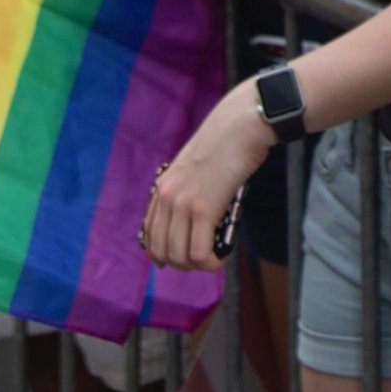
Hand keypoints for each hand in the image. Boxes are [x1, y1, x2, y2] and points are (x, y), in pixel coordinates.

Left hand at [140, 77, 275, 273]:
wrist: (242, 125)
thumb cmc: (228, 143)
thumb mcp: (197, 166)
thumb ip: (190, 188)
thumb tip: (200, 216)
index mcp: (163, 186)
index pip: (149, 234)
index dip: (161, 255)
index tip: (177, 261)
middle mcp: (167, 196)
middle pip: (161, 251)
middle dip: (183, 264)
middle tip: (205, 259)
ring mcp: (183, 203)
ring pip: (180, 257)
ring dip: (199, 266)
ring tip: (216, 258)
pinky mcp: (204, 209)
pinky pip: (200, 254)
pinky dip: (212, 263)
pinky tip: (223, 257)